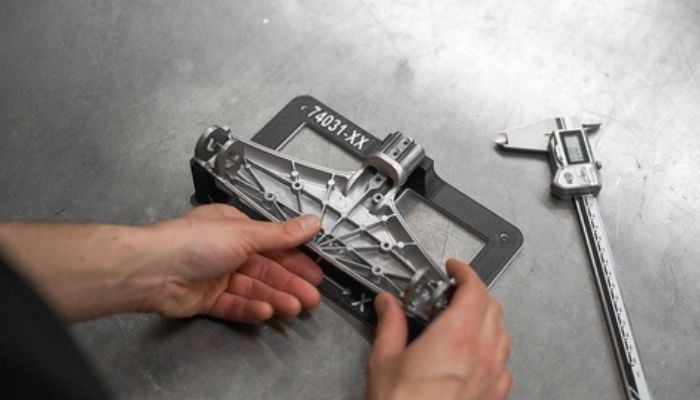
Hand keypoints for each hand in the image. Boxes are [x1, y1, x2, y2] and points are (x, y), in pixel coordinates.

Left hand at [0, 204, 322, 322]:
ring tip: (294, 307)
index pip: (273, 244)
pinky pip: (234, 305)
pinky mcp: (206, 299)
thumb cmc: (192, 242)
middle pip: (265, 269)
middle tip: (312, 297)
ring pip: (252, 289)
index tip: (316, 271)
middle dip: (289, 282)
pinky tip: (266, 311)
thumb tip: (311, 221)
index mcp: (234, 228)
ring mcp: (216, 276)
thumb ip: (281, 234)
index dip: (295, 258)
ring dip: (275, 297)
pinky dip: (251, 308)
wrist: (151, 270)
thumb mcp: (244, 233)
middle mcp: (226, 250)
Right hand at [365, 259, 512, 399]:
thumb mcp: (384, 359)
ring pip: (503, 333)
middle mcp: (482, 352)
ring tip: (465, 321)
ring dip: (487, 319)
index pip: (474, 288)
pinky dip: (494, 350)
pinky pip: (504, 363)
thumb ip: (390, 324)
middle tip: (452, 293)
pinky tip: (476, 357)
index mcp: (456, 335)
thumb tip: (387, 305)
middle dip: (474, 292)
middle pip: (492, 306)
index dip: (465, 272)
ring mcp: (493, 375)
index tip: (454, 269)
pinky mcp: (495, 395)